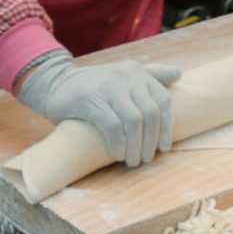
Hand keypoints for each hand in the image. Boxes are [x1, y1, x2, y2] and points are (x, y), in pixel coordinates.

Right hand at [17, 51, 180, 166]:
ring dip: (136, 146)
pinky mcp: (90, 100)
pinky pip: (112, 127)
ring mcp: (108, 87)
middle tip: (146, 159)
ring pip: (134, 122)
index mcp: (137, 72)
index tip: (164, 148)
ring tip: (133, 161)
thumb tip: (179, 74)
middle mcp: (125, 77)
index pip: (162, 100)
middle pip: (150, 113)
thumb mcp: (123, 75)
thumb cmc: (94, 86)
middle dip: (151, 141)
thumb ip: (151, 75)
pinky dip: (118, 144)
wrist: (53, 83)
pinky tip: (117, 155)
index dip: (166, 126)